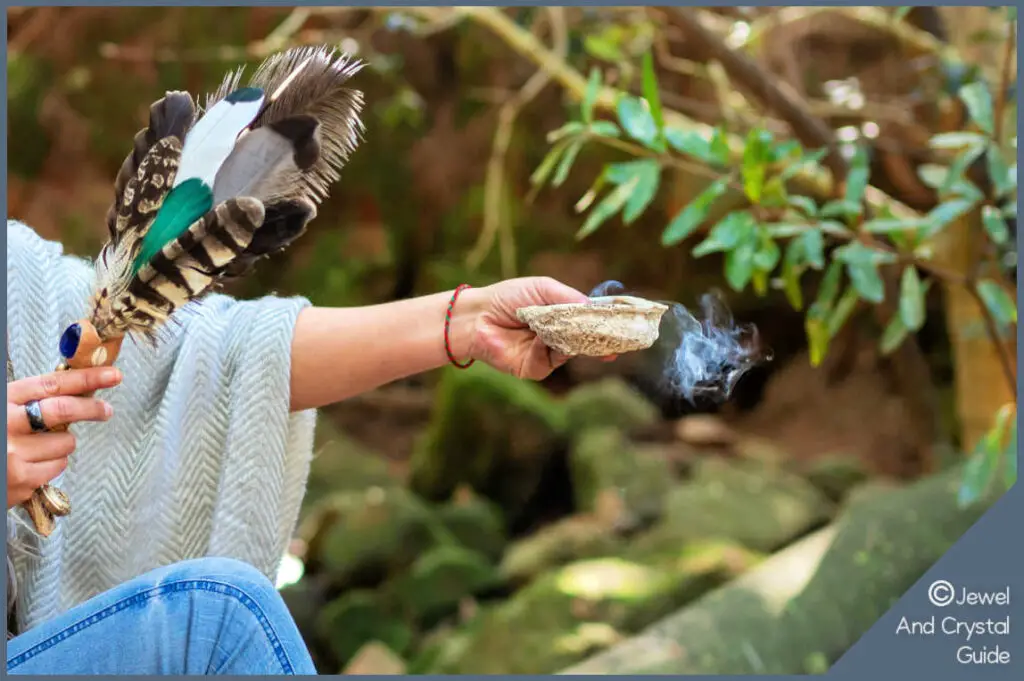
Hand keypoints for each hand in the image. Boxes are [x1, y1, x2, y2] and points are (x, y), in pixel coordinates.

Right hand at [7, 367, 121, 507]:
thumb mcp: (3, 408)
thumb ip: (30, 400)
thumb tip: (77, 391)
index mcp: (4, 401)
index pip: (52, 384)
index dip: (87, 378)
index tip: (112, 375)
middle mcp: (8, 425)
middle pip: (63, 410)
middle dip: (92, 408)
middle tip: (105, 410)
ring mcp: (15, 455)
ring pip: (66, 443)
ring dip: (62, 444)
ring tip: (38, 446)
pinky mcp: (22, 480)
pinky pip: (57, 467)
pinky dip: (52, 464)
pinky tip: (31, 463)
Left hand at [458, 277, 613, 379]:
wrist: (478, 317)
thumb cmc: (508, 298)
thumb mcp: (543, 289)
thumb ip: (570, 299)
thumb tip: (595, 308)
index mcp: (561, 317)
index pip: (590, 323)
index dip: (607, 326)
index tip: (624, 328)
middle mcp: (558, 337)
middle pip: (587, 341)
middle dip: (600, 339)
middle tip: (615, 337)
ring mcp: (547, 354)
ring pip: (572, 351)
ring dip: (572, 339)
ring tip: (568, 326)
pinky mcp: (535, 368)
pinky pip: (552, 361)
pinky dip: (549, 348)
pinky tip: (539, 337)